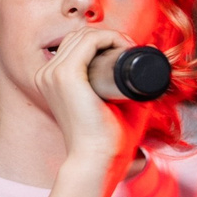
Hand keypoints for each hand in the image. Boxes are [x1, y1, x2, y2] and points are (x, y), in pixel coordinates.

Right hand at [31, 23, 142, 178]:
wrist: (98, 160)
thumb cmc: (106, 139)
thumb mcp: (114, 104)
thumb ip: (128, 83)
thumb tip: (150, 56)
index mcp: (51, 80)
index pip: (74, 45)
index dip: (102, 41)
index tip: (127, 52)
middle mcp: (47, 74)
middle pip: (79, 37)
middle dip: (107, 36)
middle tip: (131, 50)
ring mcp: (53, 74)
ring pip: (85, 36)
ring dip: (110, 35)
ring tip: (130, 49)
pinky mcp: (66, 76)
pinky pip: (89, 41)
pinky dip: (110, 37)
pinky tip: (124, 45)